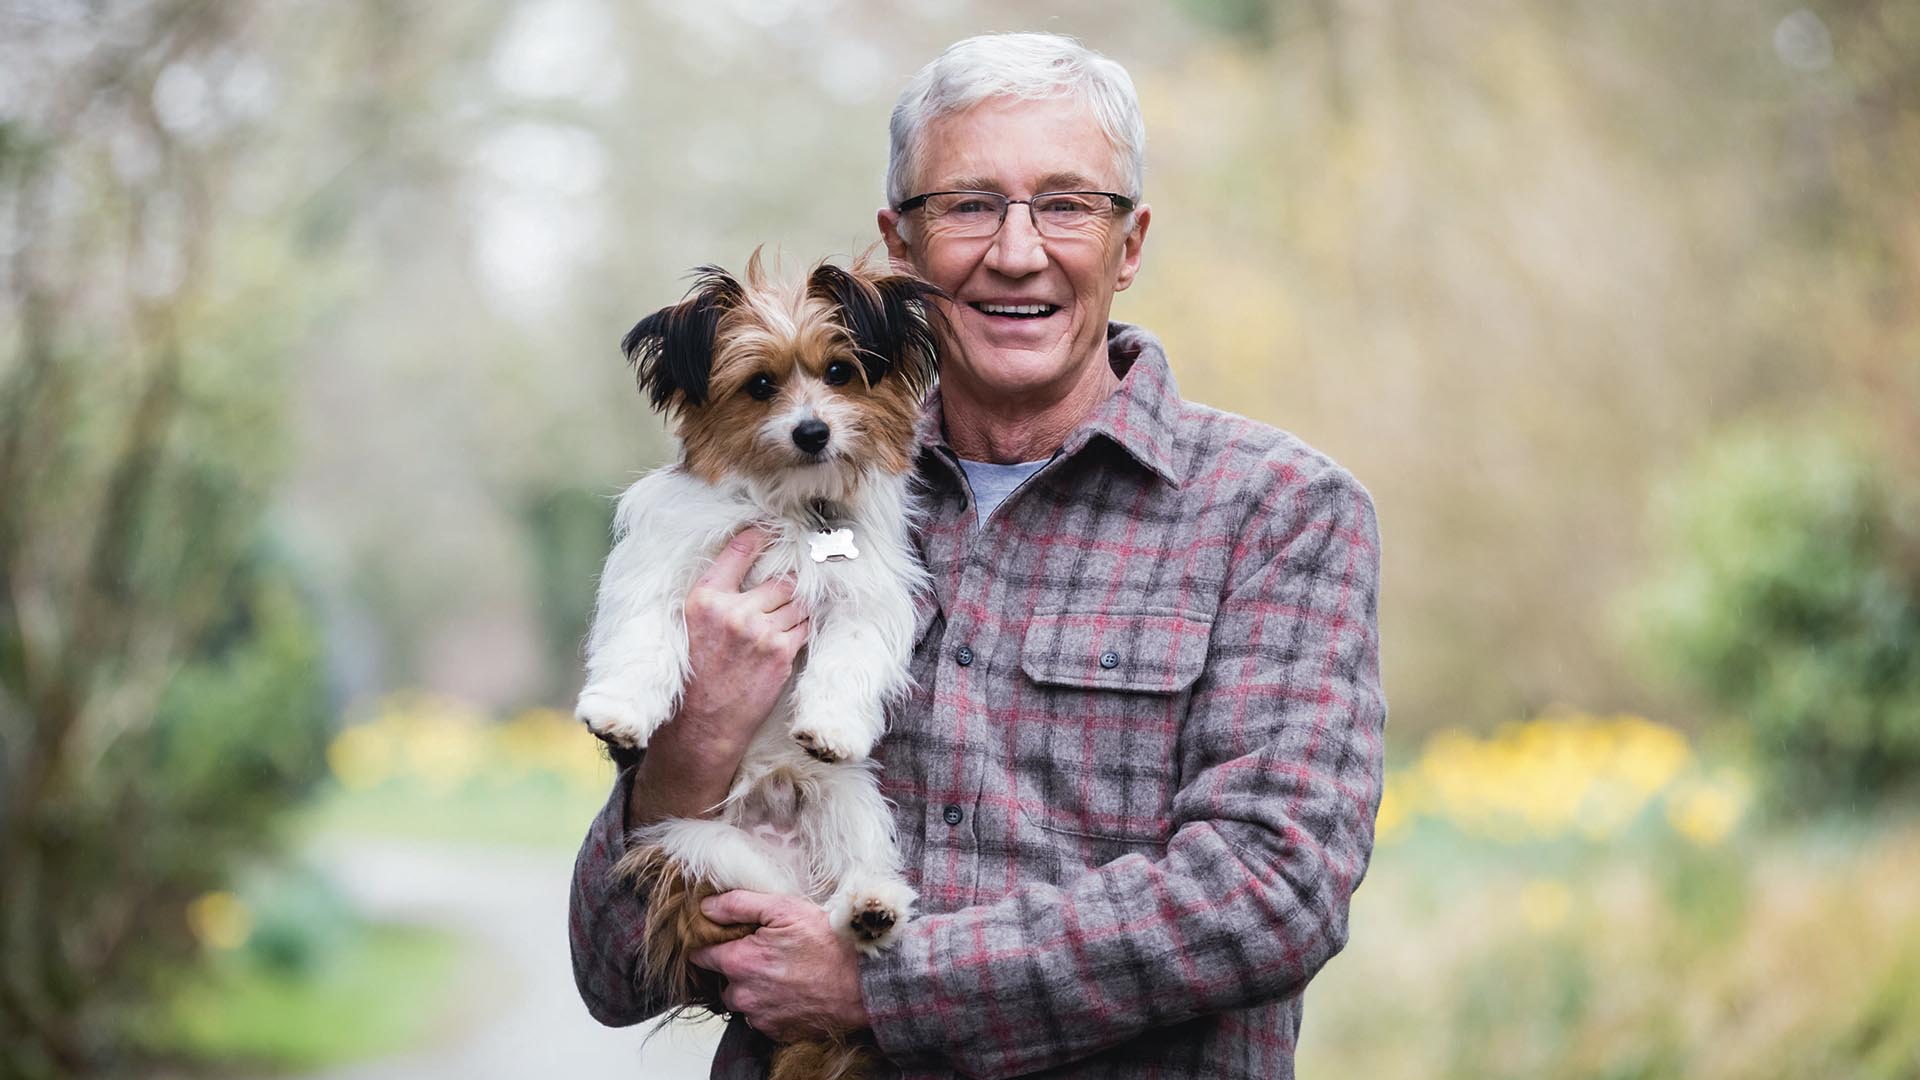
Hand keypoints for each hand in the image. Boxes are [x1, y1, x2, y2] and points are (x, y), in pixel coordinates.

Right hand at [628, 528, 807, 825]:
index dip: (759, 536)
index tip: (769, 530)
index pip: (739, 550)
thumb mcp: (690, 626)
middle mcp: (733, 611)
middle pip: (780, 580)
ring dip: (797, 609)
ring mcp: (760, 632)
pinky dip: (803, 628)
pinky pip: (805, 627)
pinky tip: (793, 633)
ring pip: (797, 603)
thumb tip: (746, 568)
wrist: (701, 726)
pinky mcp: (781, 653)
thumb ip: (716, 596)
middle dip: (786, 586)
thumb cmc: (694, 675)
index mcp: (704, 599)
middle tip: (789, 588)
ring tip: (785, 618)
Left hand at [688, 890, 869, 1041]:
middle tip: (768, 953)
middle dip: (738, 967)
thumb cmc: (829, 943)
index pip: (701, 956)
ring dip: (755, 989)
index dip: (712, 943)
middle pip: (723, 981)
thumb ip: (738, 904)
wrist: (865, 983)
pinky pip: (763, 1018)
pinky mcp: (778, 1033)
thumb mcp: (785, 908)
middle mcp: (744, 995)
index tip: (728, 937)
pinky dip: (772, 1005)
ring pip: (744, 1001)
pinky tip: (794, 990)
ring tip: (784, 972)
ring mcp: (760, 1018)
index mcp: (740, 962)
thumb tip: (706, 906)